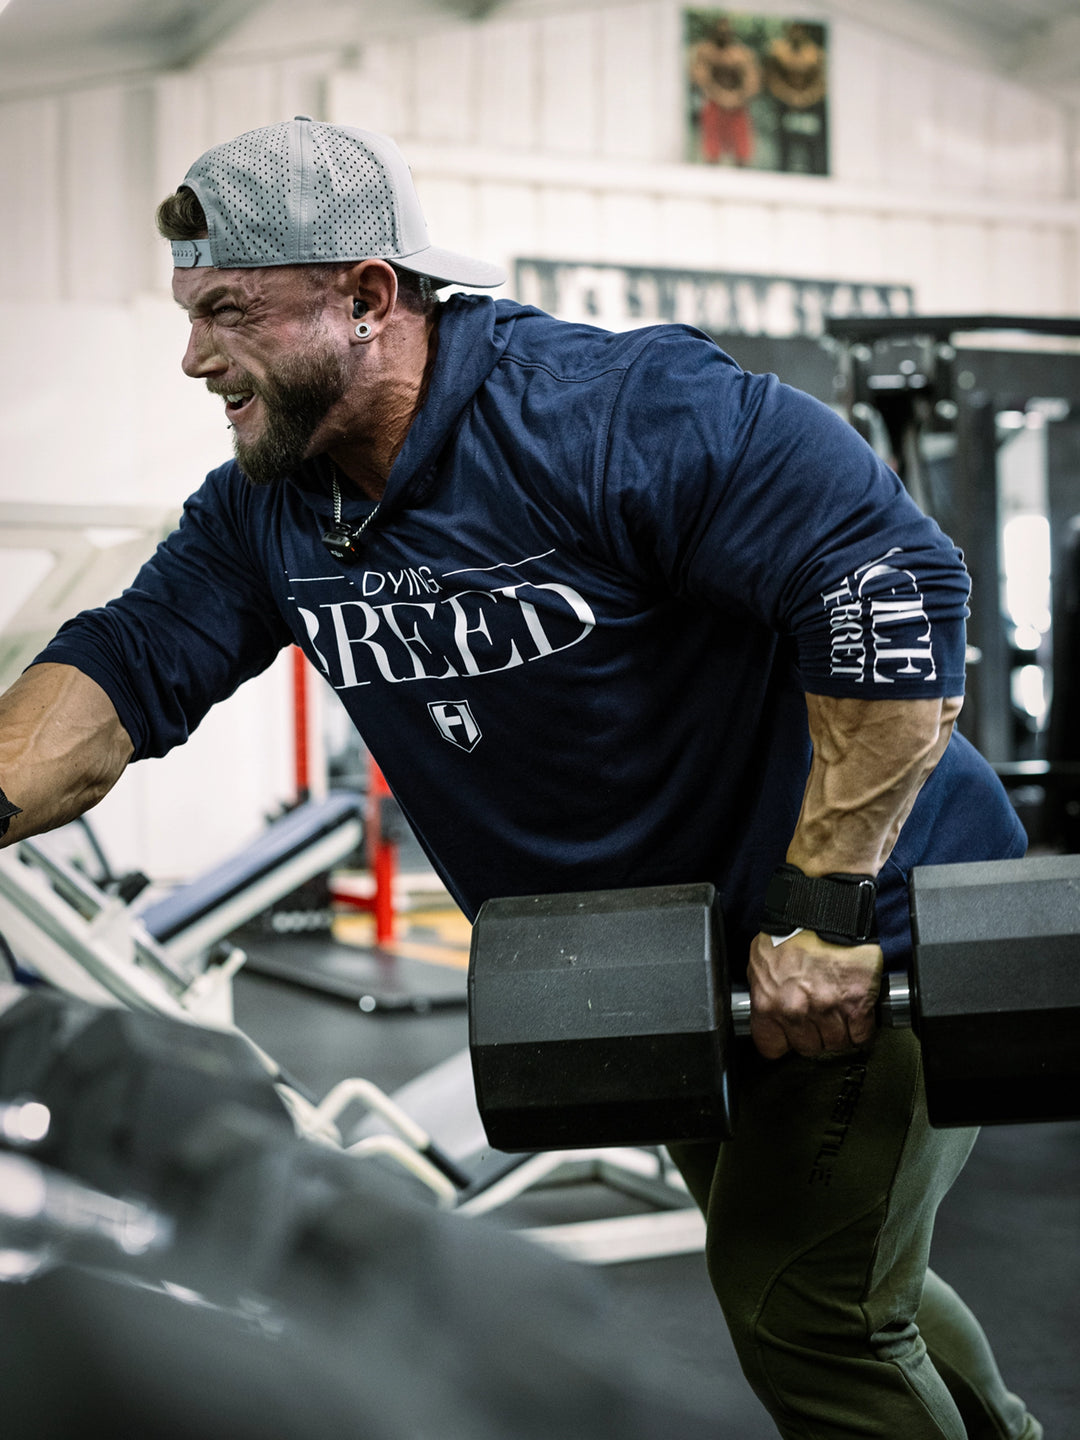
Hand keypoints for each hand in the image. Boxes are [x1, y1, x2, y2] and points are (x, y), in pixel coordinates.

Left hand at [747, 929, 883, 1058]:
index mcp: (768, 1002)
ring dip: (840, 1033)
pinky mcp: (857, 1004)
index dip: (784, 1041)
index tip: (791, 1035)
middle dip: (814, 1035)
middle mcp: (795, 1010)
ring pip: (836, 1044)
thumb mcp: (761, 960)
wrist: (824, 909)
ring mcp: (827, 1009)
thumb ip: (764, 989)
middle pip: (808, 1048)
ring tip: (839, 1016)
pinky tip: (857, 1017)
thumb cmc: (792, 929)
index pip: (771, 1046)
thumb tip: (768, 1005)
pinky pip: (861, 1036)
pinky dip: (862, 1030)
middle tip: (820, 1018)